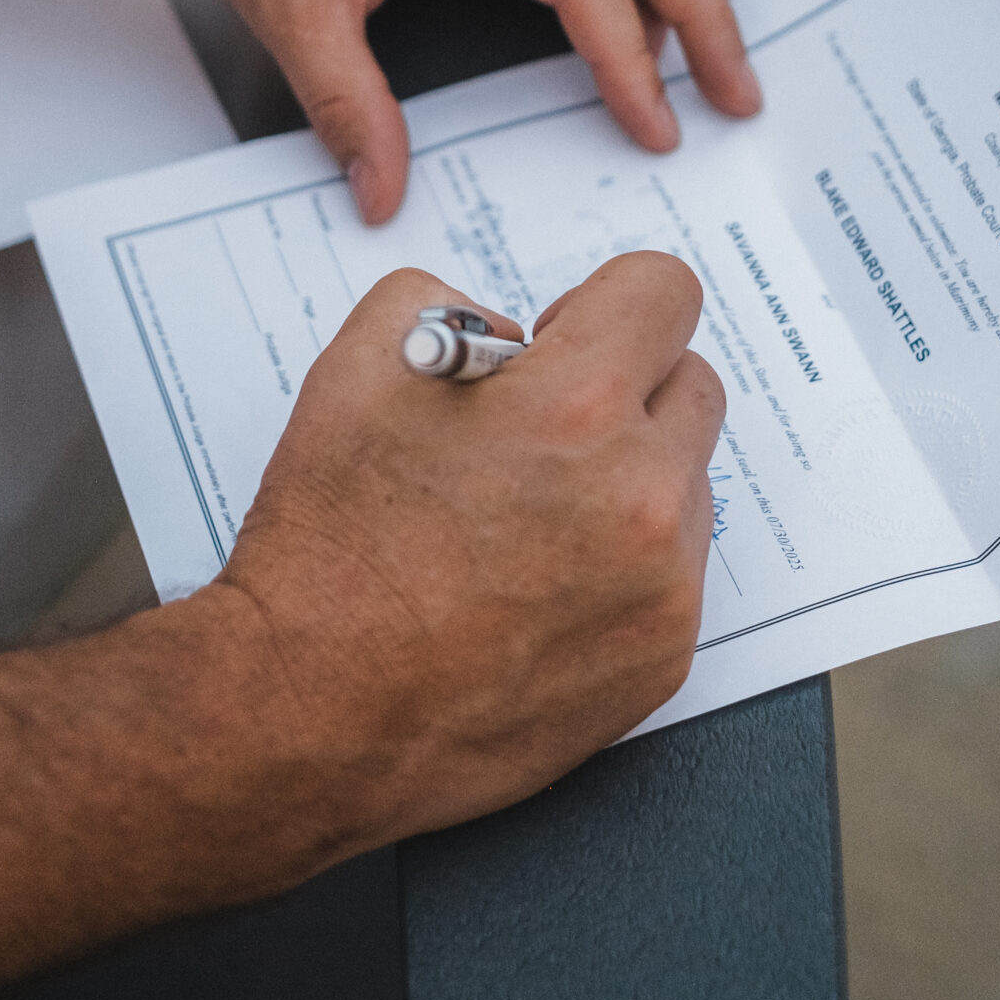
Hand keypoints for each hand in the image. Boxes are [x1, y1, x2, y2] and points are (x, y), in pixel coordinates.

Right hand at [214, 254, 723, 841]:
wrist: (308, 708)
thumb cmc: (329, 544)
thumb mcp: (360, 365)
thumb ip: (453, 304)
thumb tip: (518, 337)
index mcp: (578, 406)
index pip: (663, 291)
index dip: (606, 302)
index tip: (567, 337)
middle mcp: (642, 495)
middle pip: (691, 384)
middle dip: (625, 387)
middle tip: (542, 428)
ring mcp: (662, 587)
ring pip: (685, 484)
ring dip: (628, 479)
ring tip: (527, 520)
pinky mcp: (662, 661)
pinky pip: (673, 574)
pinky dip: (622, 564)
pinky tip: (537, 586)